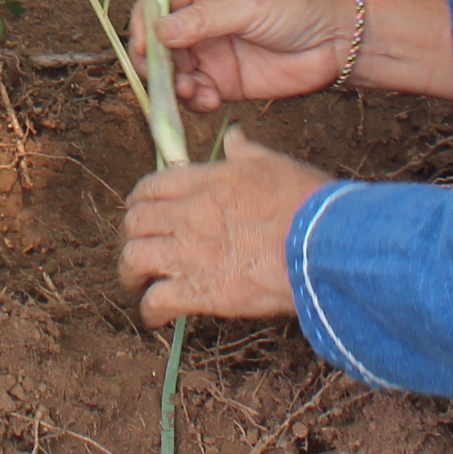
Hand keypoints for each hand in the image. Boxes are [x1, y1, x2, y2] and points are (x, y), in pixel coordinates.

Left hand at [117, 127, 332, 326]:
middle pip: (135, 222)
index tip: (140, 210)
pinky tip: (156, 316)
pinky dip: (150, 310)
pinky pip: (157, 301)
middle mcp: (188, 215)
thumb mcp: (274, 164)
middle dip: (130, 235)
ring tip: (136, 283)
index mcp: (204, 182)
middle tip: (137, 246)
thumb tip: (235, 137)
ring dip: (130, 272)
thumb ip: (246, 152)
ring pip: (134, 259)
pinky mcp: (200, 292)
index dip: (139, 200)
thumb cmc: (305, 202)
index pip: (152, 186)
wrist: (322, 245)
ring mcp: (190, 254)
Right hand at [141, 0, 360, 109]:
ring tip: (191, 91)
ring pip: (174, 71)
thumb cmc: (299, 5)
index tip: (145, 46)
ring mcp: (212, 51)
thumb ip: (204, 19)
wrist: (340, 40)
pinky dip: (194, 101)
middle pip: (159, 40)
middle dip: (156, 60)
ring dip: (174, 85)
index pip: (158, 1)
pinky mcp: (226, 81)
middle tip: (164, 78)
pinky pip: (196, 94)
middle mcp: (202, 18)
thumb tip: (161, 31)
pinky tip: (208, 101)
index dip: (145, 23)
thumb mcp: (249, 4)